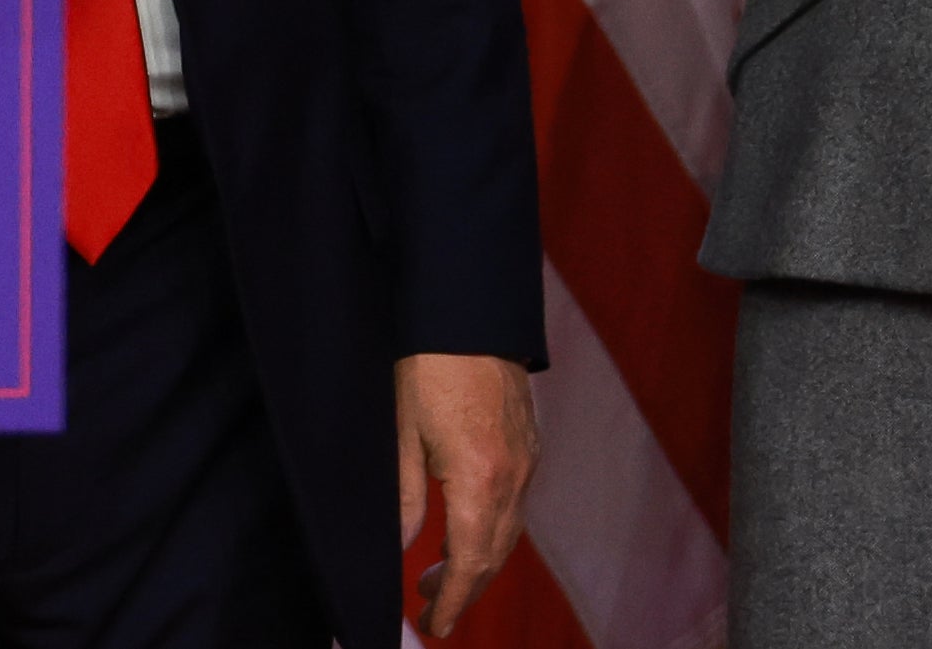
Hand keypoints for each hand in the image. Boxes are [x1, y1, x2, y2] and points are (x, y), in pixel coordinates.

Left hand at [398, 353, 535, 636]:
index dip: (453, 601)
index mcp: (479, 479)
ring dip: (478, 560)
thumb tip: (401, 548)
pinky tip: (465, 528)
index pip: (472, 562)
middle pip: (495, 555)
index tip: (433, 626)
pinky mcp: (530, 444)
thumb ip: (405, 498)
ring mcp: (528, 460)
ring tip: (439, 573)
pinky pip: (515, 504)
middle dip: (464, 588)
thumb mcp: (401, 434)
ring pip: (508, 532)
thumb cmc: (427, 367)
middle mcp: (514, 477)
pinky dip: (491, 529)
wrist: (470, 313)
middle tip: (429, 606)